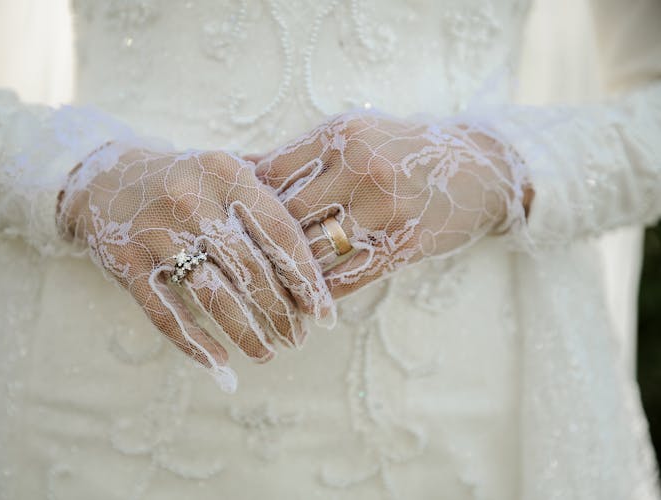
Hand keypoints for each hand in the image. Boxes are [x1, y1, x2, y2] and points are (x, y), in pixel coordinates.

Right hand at [57, 144, 333, 391]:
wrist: (104, 180)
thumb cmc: (184, 181)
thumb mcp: (224, 169)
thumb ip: (270, 194)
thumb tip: (327, 237)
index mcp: (225, 173)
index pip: (278, 232)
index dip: (305, 277)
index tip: (324, 312)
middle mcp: (191, 200)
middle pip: (250, 270)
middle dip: (280, 313)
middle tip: (298, 339)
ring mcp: (156, 233)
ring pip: (213, 296)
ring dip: (246, 333)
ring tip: (268, 354)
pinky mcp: (127, 263)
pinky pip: (166, 314)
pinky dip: (195, 344)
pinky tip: (220, 364)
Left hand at [254, 111, 529, 297]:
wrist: (478, 167)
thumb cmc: (400, 150)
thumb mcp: (353, 135)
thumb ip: (301, 154)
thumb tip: (237, 169)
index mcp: (340, 134)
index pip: (271, 174)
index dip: (243, 204)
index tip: (225, 226)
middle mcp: (362, 166)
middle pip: (287, 216)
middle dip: (257, 244)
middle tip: (232, 270)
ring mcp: (386, 207)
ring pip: (313, 251)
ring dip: (285, 276)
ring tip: (260, 293)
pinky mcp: (406, 243)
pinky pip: (349, 277)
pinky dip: (320, 294)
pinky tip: (303, 303)